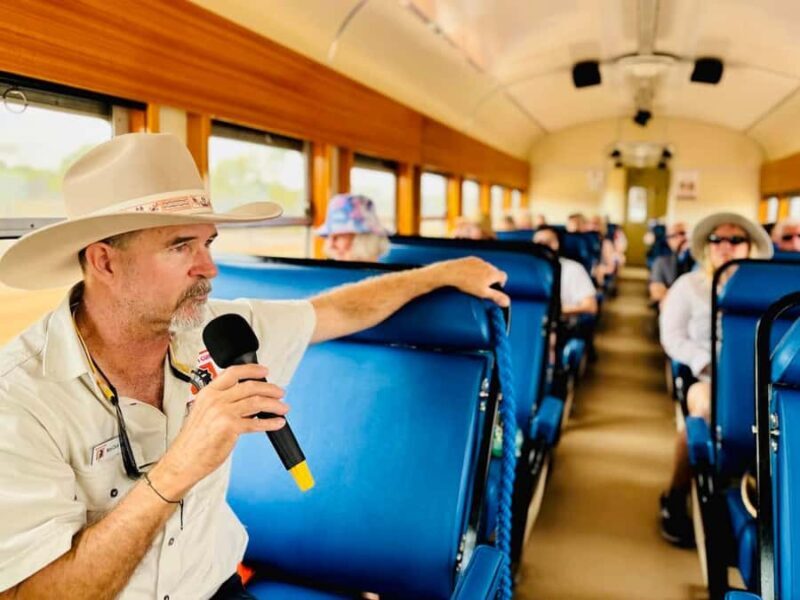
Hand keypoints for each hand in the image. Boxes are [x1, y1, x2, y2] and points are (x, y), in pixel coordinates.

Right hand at [152, 364, 288, 496]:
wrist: (183, 460)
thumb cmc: (193, 440)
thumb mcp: (203, 412)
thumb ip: (222, 402)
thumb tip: (247, 399)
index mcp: (208, 392)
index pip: (233, 372)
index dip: (252, 370)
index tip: (264, 371)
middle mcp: (215, 399)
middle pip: (250, 386)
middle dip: (270, 388)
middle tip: (280, 392)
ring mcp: (222, 412)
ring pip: (256, 402)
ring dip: (274, 404)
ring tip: (283, 407)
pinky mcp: (229, 427)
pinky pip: (256, 423)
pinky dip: (270, 422)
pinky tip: (277, 423)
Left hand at [430, 256, 509, 306]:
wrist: (451, 272)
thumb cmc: (467, 283)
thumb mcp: (483, 293)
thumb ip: (496, 297)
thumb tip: (507, 303)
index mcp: (493, 273)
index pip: (504, 277)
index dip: (500, 284)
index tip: (493, 289)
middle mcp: (488, 265)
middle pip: (495, 272)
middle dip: (491, 279)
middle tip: (483, 287)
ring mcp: (479, 261)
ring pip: (486, 268)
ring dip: (483, 274)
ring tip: (474, 282)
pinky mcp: (471, 259)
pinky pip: (477, 264)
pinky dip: (475, 270)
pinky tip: (468, 276)